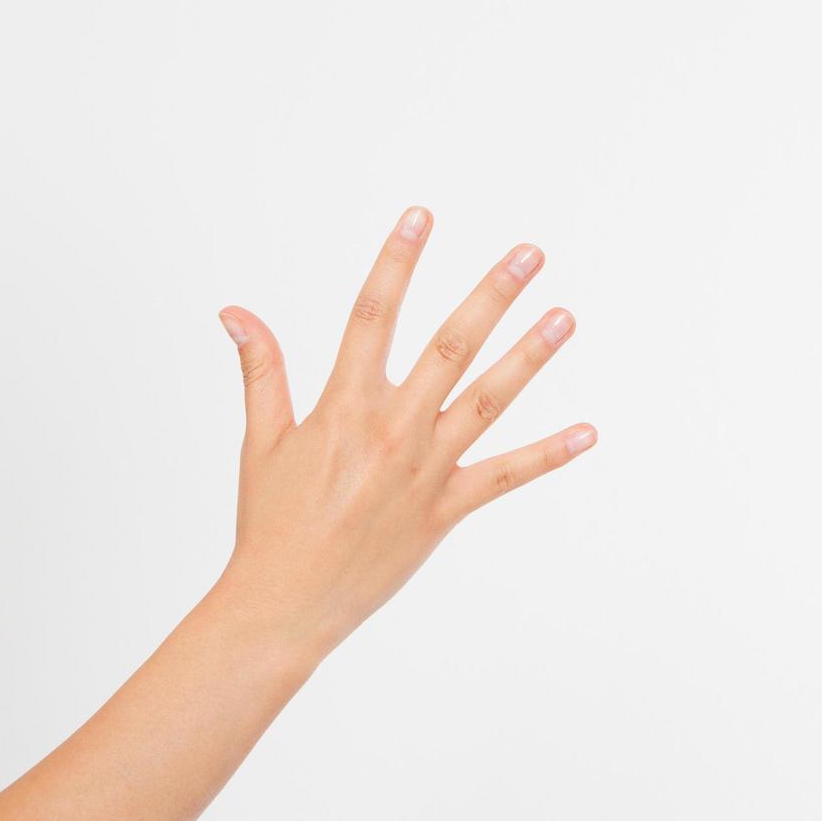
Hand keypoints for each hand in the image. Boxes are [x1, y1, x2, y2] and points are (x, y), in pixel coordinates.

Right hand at [214, 207, 595, 662]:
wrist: (285, 603)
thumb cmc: (270, 522)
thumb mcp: (262, 440)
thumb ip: (260, 369)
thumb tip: (235, 312)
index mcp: (344, 406)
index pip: (372, 315)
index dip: (396, 261)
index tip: (420, 217)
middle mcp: (392, 429)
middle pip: (449, 345)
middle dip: (492, 294)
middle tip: (530, 254)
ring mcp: (425, 469)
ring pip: (488, 400)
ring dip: (530, 355)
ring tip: (565, 315)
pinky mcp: (446, 510)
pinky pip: (505, 477)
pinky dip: (548, 456)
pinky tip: (587, 433)